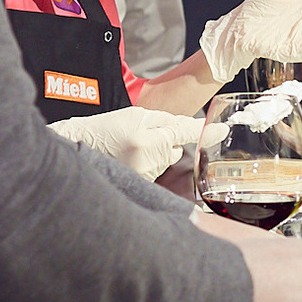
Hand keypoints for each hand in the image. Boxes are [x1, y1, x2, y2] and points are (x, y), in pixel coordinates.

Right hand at [51, 107, 203, 178]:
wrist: (78, 146)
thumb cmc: (106, 129)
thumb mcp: (136, 115)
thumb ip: (167, 121)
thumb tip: (193, 127)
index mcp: (148, 140)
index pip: (184, 133)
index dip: (206, 132)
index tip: (223, 130)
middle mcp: (148, 161)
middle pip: (174, 149)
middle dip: (165, 142)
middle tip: (139, 137)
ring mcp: (144, 177)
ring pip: (165, 160)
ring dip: (156, 153)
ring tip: (130, 148)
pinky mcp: (140, 185)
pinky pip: (156, 170)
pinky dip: (149, 165)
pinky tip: (130, 160)